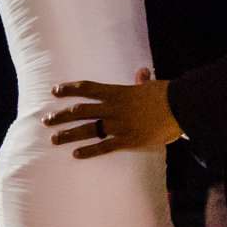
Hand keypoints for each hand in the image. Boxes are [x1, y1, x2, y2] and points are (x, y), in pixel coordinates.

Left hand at [46, 72, 182, 157]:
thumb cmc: (168, 96)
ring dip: (68, 134)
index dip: (69, 89)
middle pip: (80, 111)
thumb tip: (142, 72)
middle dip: (61, 116)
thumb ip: (143, 80)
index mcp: (118, 92)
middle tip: (46, 120)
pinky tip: (75, 154)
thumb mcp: (153, 86)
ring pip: (87, 130)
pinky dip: (88, 151)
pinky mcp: (127, 140)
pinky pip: (103, 147)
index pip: (87, 88)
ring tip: (53, 139)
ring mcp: (119, 125)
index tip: (54, 91)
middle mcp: (113, 108)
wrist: (180, 108)